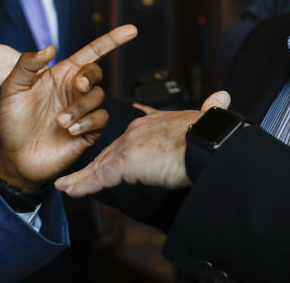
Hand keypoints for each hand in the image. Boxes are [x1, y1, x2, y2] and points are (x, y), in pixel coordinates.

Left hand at [0, 25, 137, 190]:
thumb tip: (51, 48)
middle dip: (90, 77)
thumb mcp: (12, 88)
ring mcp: (83, 110)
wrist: (15, 156)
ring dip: (80, 108)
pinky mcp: (89, 131)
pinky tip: (71, 131)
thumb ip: (27, 64)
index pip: (91, 52)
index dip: (112, 40)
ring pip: (98, 97)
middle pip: (97, 73)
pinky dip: (88, 123)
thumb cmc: (12, 120)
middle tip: (78, 86)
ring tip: (60, 122)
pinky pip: (101, 119)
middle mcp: (75, 89)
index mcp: (61, 74)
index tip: (131, 30)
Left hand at [54, 90, 231, 196]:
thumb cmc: (213, 134)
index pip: (129, 140)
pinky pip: (97, 177)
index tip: (112, 158)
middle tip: (78, 178)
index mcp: (154, 123)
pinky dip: (81, 185)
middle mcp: (138, 130)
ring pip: (100, 165)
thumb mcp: (209, 118)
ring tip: (67, 187)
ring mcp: (130, 145)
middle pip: (110, 153)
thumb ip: (210, 110)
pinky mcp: (126, 162)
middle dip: (96, 166)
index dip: (118, 151)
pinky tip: (68, 190)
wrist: (210, 141)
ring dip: (82, 178)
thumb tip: (223, 98)